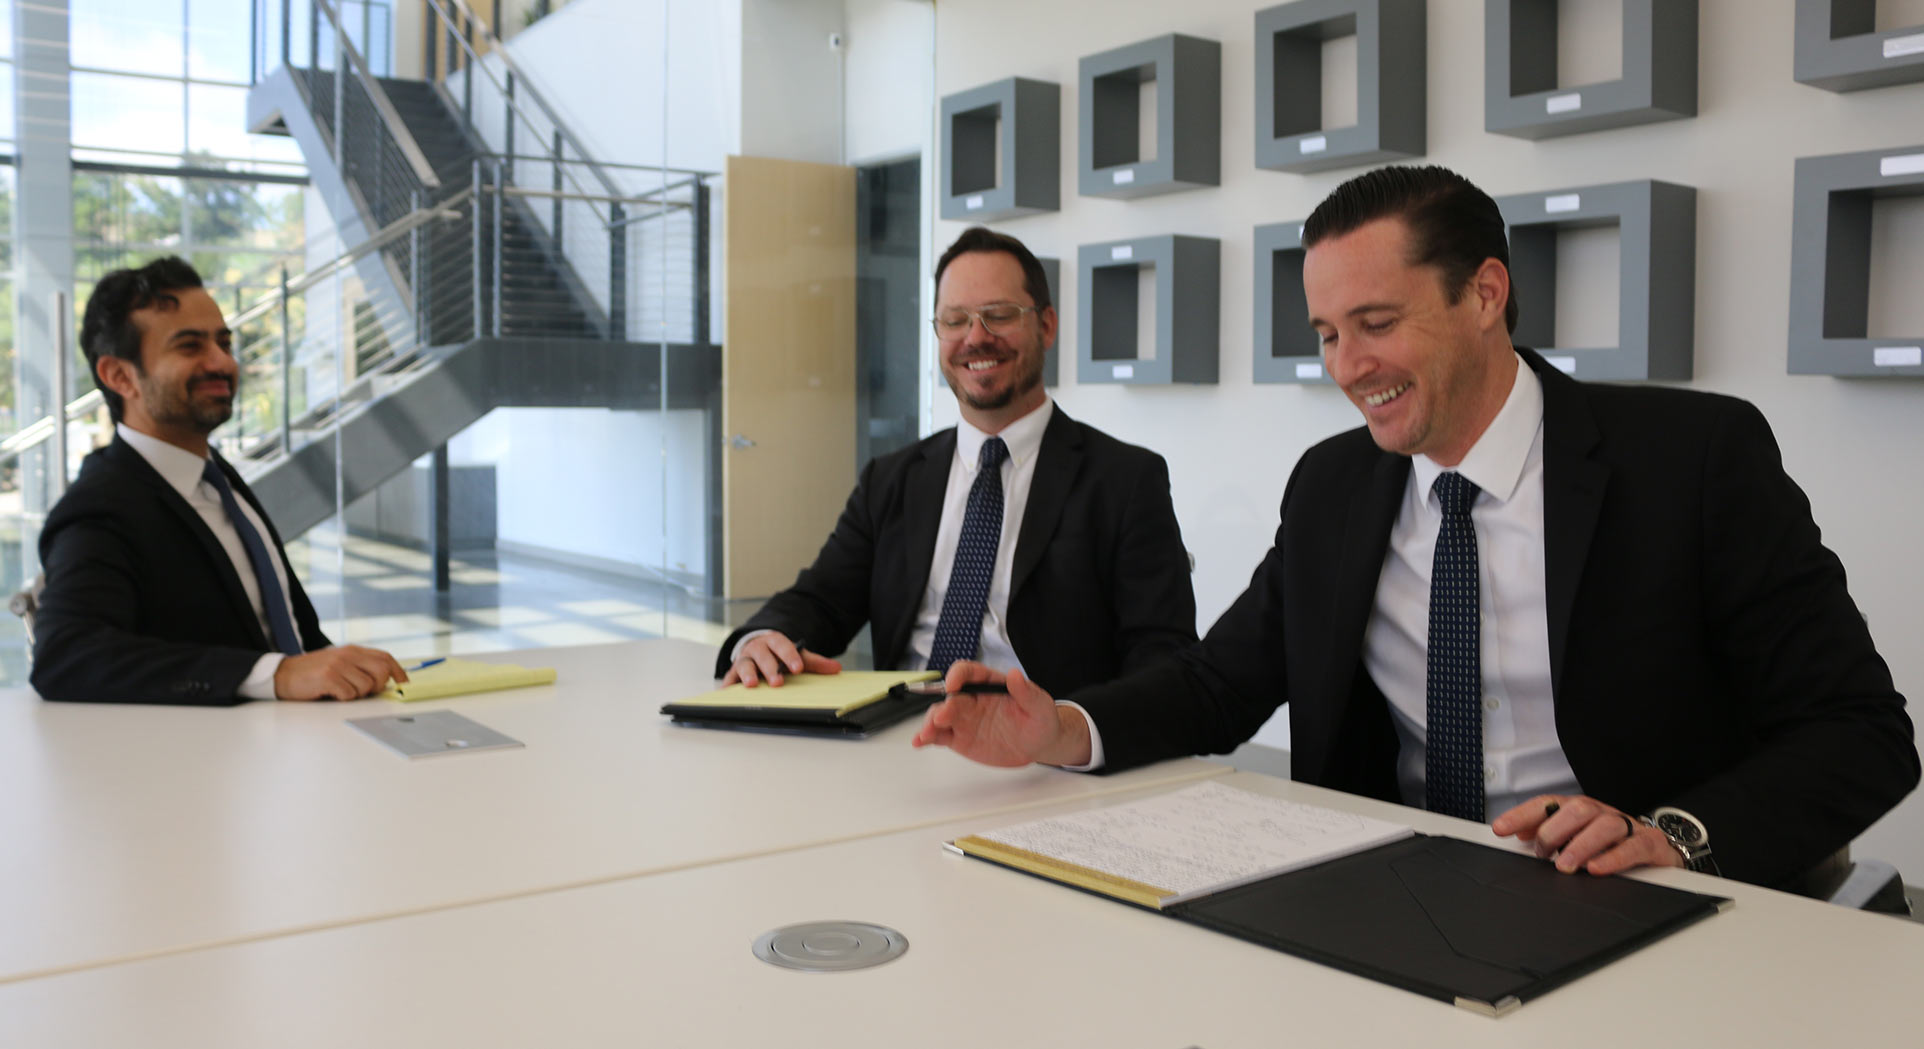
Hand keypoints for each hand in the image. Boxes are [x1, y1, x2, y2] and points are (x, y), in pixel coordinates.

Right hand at [274, 645, 408, 701]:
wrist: (283, 675)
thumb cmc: (313, 673)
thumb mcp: (339, 663)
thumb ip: (360, 667)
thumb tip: (386, 681)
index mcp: (353, 650)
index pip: (385, 657)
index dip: (399, 671)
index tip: (404, 683)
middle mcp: (348, 654)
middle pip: (382, 671)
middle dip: (378, 686)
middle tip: (363, 691)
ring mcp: (338, 665)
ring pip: (366, 686)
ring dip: (356, 695)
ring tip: (340, 691)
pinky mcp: (329, 677)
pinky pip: (349, 695)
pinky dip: (342, 698)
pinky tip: (330, 693)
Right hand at [722, 632, 841, 685]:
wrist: (758, 647)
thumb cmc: (779, 654)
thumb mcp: (797, 655)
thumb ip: (815, 662)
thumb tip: (836, 668)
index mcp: (774, 641)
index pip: (782, 645)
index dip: (789, 656)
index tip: (797, 668)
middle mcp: (757, 648)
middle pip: (762, 655)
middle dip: (769, 668)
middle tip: (777, 682)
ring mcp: (744, 659)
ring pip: (744, 664)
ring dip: (747, 674)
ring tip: (752, 685)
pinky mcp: (734, 672)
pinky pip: (729, 678)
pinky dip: (728, 686)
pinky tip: (727, 693)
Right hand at [911, 662, 1089, 767]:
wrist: (1039, 745)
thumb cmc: (1040, 720)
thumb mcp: (1040, 706)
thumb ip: (1027, 692)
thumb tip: (1015, 675)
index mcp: (989, 684)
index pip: (967, 673)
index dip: (957, 676)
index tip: (953, 685)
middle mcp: (972, 699)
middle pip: (950, 697)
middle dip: (943, 705)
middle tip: (943, 717)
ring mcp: (964, 719)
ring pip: (940, 716)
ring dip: (930, 722)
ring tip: (927, 734)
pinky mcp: (960, 738)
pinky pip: (940, 736)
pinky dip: (927, 737)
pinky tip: (920, 741)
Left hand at [1492, 794, 1684, 875]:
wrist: (1659, 853)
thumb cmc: (1612, 845)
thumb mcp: (1576, 839)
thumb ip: (1549, 836)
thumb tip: (1520, 835)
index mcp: (1581, 811)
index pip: (1548, 805)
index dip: (1522, 815)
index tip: (1500, 829)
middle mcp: (1603, 813)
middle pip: (1578, 809)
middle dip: (1555, 830)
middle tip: (1543, 853)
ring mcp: (1629, 827)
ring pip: (1605, 824)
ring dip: (1581, 844)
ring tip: (1566, 865)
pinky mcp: (1651, 845)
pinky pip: (1634, 847)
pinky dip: (1613, 858)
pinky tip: (1596, 869)